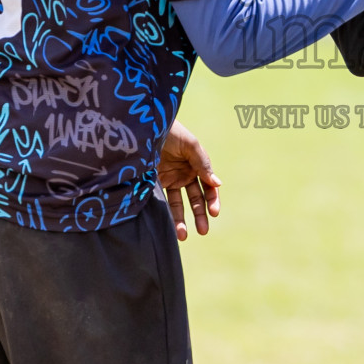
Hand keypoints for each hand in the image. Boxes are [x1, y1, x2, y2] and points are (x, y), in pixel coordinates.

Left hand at [158, 119, 221, 240]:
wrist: (145, 127)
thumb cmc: (171, 132)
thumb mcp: (190, 145)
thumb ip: (203, 165)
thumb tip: (218, 183)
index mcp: (198, 165)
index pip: (209, 187)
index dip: (212, 200)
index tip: (214, 212)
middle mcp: (185, 174)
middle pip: (196, 199)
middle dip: (201, 215)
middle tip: (203, 231)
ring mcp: (170, 179)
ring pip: (179, 204)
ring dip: (182, 220)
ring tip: (183, 236)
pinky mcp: (155, 183)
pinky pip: (162, 201)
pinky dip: (166, 214)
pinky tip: (168, 226)